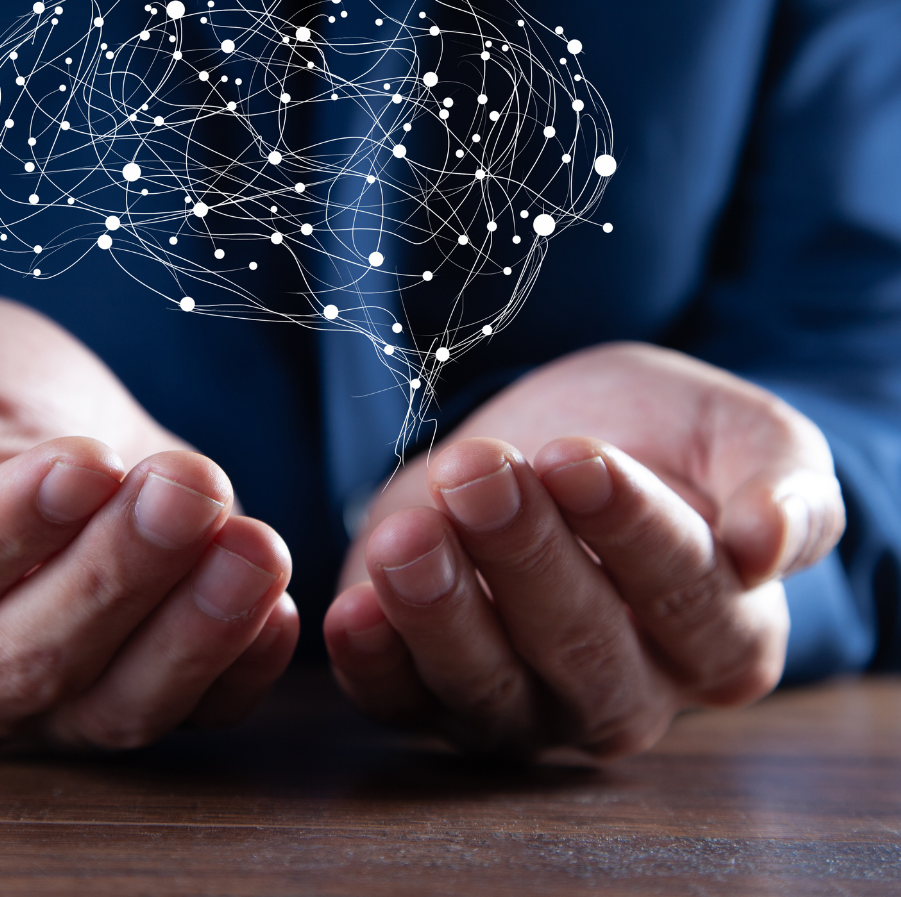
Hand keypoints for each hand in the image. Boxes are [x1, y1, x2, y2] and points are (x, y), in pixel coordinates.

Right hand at [0, 296, 297, 747]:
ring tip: (254, 547)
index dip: (6, 531)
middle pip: (32, 656)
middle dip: (118, 573)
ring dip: (195, 629)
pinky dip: (240, 669)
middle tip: (186, 488)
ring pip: (118, 701)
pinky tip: (277, 606)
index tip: (82, 463)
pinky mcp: (138, 680)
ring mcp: (53, 694)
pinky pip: (194, 708)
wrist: (29, 408)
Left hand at [324, 342, 843, 758]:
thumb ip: (780, 482)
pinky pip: (403, 701)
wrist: (554, 439)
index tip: (574, 457)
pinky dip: (374, 663)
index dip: (628, 527)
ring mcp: (528, 701)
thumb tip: (772, 545)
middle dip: (525, 556)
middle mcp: (626, 690)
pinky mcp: (435, 688)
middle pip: (580, 648)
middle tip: (481, 474)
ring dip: (440, 612)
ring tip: (407, 536)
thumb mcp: (737, 433)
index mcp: (720, 633)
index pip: (683, 594)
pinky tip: (353, 610)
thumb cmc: (659, 437)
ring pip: (488, 687)